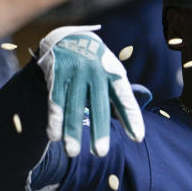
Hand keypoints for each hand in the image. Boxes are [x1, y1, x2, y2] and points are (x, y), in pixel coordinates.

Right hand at [37, 26, 144, 156]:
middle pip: (98, 105)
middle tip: (100, 153)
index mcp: (113, 73)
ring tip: (73, 152)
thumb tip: (136, 132)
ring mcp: (75, 73)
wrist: (70, 37)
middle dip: (99, 130)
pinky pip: (55, 100)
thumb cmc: (98, 65)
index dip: (132, 117)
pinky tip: (54, 137)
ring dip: (72, 131)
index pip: (125, 97)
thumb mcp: (113, 74)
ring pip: (73, 106)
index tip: (137, 137)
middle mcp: (95, 72)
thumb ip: (122, 100)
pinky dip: (55, 119)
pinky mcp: (56, 75)